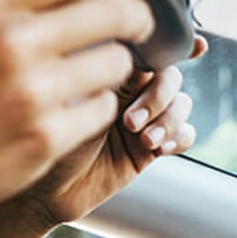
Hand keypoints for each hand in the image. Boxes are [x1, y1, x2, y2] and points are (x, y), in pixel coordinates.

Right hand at [0, 0, 189, 221]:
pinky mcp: (48, 135)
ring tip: (77, 84)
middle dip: (141, 20)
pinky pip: (103, 109)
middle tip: (138, 29)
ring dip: (112, 73)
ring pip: (118, 64)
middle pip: (120, 10)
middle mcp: (14, 44)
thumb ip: (25, 4)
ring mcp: (33, 92)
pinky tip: (62, 117)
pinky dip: (94, 112)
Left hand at [13, 35, 203, 226]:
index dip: (172, 45)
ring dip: (169, 119)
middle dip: (159, 95)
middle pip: (169, 77)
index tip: (195, 47)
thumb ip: (99, 76)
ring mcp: (141, 120)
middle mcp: (127, 93)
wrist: (42, 191)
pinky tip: (159, 148)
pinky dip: (179, 137)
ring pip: (180, 104)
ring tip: (144, 140)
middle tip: (130, 122)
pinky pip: (183, 135)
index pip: (145, 51)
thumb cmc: (41, 141)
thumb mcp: (67, 102)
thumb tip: (127, 51)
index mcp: (106, 73)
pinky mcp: (149, 148)